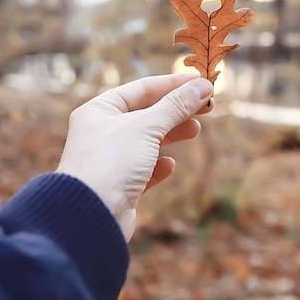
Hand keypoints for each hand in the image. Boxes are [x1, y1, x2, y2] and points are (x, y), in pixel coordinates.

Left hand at [56, 74, 213, 240]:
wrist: (91, 217)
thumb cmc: (111, 163)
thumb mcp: (146, 126)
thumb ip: (176, 106)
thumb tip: (202, 87)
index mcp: (100, 110)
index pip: (142, 89)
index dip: (173, 84)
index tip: (202, 82)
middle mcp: (102, 132)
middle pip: (147, 113)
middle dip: (177, 109)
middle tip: (207, 107)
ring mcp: (111, 160)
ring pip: (148, 141)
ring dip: (172, 134)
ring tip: (196, 130)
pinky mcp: (120, 186)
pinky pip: (144, 170)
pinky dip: (158, 165)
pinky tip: (169, 165)